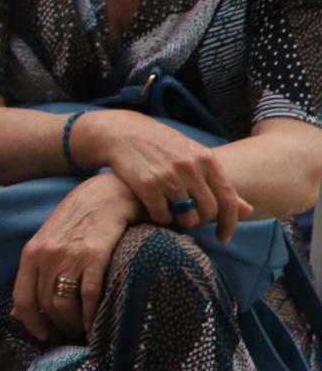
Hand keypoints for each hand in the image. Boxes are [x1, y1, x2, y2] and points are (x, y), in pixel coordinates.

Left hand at [12, 171, 137, 341]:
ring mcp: (70, 256)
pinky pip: (89, 296)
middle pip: (45, 304)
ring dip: (73, 324)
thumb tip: (18, 313)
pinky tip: (96, 322)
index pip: (22, 297)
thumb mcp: (47, 244)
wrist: (106, 195)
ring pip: (64, 305)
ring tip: (82, 329)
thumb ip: (34, 275)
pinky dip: (91, 315)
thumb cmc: (76, 221)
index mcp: (31, 254)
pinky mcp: (95, 256)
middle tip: (69, 333)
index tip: (41, 334)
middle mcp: (47, 256)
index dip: (30, 321)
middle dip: (57, 326)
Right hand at [72, 109, 251, 240]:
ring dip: (180, 221)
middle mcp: (190, 167)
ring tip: (172, 213)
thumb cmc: (162, 146)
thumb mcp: (194, 157)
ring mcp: (168, 176)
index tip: (224, 238)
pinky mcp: (146, 184)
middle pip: (208, 212)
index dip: (229, 223)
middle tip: (188, 219)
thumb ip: (218, 183)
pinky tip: (155, 209)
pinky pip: (163, 216)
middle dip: (201, 221)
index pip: (228, 200)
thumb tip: (248, 211)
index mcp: (206, 159)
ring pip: (186, 217)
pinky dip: (160, 218)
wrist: (122, 132)